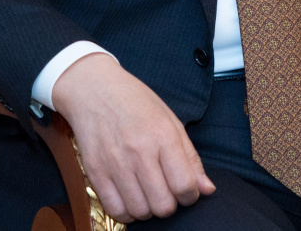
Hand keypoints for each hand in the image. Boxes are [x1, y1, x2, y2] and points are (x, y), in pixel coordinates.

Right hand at [50, 53, 215, 221]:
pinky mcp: (95, 172)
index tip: (185, 190)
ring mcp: (115, 163)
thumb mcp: (170, 120)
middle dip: (170, 204)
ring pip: (140, 212)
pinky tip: (129, 197)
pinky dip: (127, 212)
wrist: (93, 89)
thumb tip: (207, 189)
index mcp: (163, 136)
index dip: (190, 196)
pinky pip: (116, 210)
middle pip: (163, 205)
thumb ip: (190, 157)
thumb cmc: (135, 102)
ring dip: (148, 209)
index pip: (185, 186)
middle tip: (165, 191)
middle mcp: (139, 151)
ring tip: (146, 193)